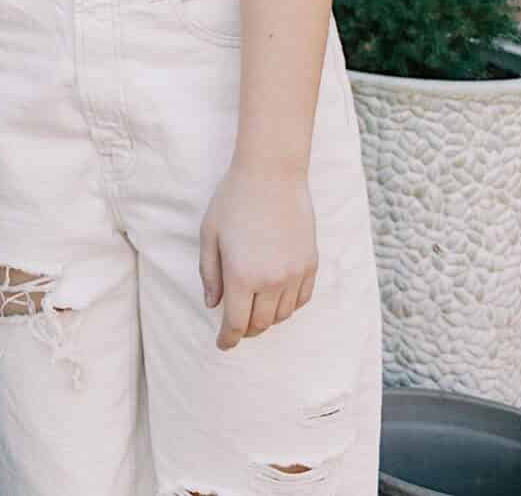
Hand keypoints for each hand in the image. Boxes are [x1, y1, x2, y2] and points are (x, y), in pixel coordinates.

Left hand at [198, 161, 317, 350]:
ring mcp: (294, 274)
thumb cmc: (233, 201)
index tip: (223, 345)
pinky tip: (277, 300)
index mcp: (241, 275)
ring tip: (255, 311)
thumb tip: (212, 305)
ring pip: (283, 315)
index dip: (228, 339)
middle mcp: (271, 281)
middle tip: (236, 328)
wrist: (272, 175)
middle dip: (246, 331)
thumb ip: (209, 273)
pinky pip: (302, 299)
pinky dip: (288, 307)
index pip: (235, 322)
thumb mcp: (209, 235)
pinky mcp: (311, 264)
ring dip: (268, 320)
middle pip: (260, 324)